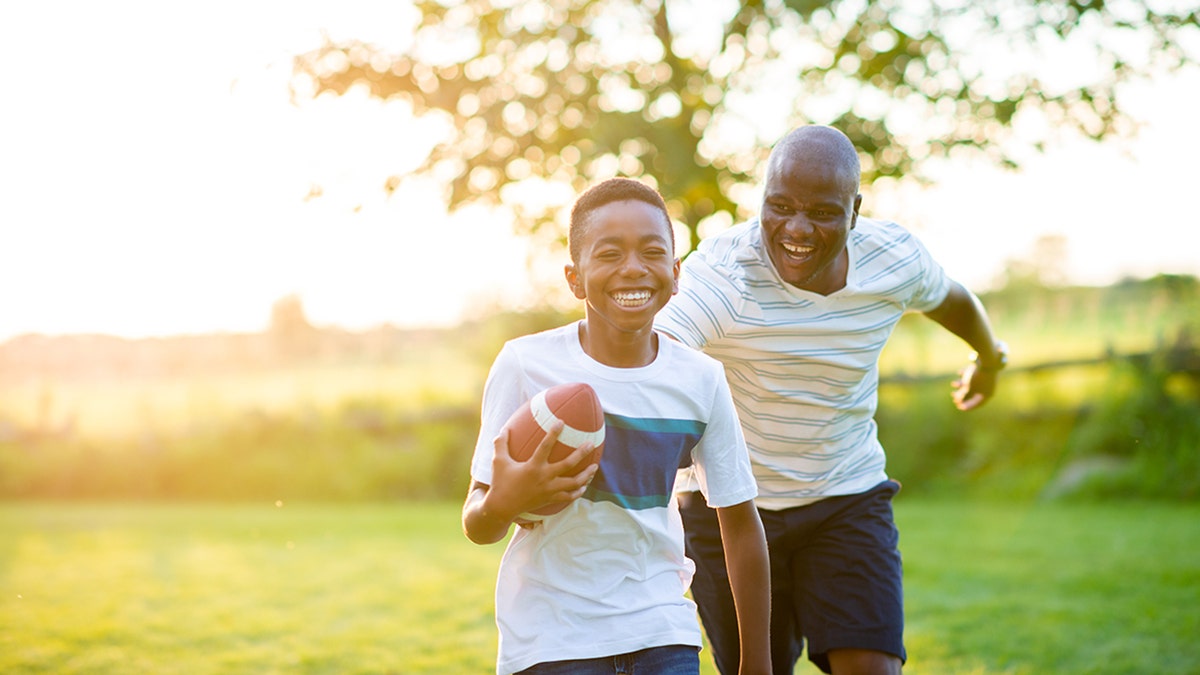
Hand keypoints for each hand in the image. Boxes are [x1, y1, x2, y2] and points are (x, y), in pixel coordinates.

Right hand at [484, 422, 598, 522]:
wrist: (502, 508)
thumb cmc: (500, 482)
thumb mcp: (498, 461)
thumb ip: (501, 444)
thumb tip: (504, 428)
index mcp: (533, 466)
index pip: (545, 446)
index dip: (553, 433)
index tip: (561, 421)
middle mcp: (544, 477)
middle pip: (568, 464)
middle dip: (581, 453)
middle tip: (590, 443)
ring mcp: (550, 490)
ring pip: (574, 483)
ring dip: (586, 475)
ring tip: (594, 467)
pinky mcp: (551, 499)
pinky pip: (569, 496)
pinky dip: (578, 491)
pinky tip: (584, 486)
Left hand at [952, 360, 998, 410]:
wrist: (987, 357)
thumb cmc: (977, 375)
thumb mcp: (967, 387)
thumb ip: (962, 395)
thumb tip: (958, 404)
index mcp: (988, 394)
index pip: (977, 403)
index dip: (967, 406)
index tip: (959, 407)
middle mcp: (989, 387)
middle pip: (974, 394)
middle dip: (962, 395)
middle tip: (953, 395)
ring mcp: (988, 378)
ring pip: (973, 384)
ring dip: (962, 384)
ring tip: (953, 384)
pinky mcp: (985, 369)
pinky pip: (974, 374)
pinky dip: (966, 375)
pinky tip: (959, 373)